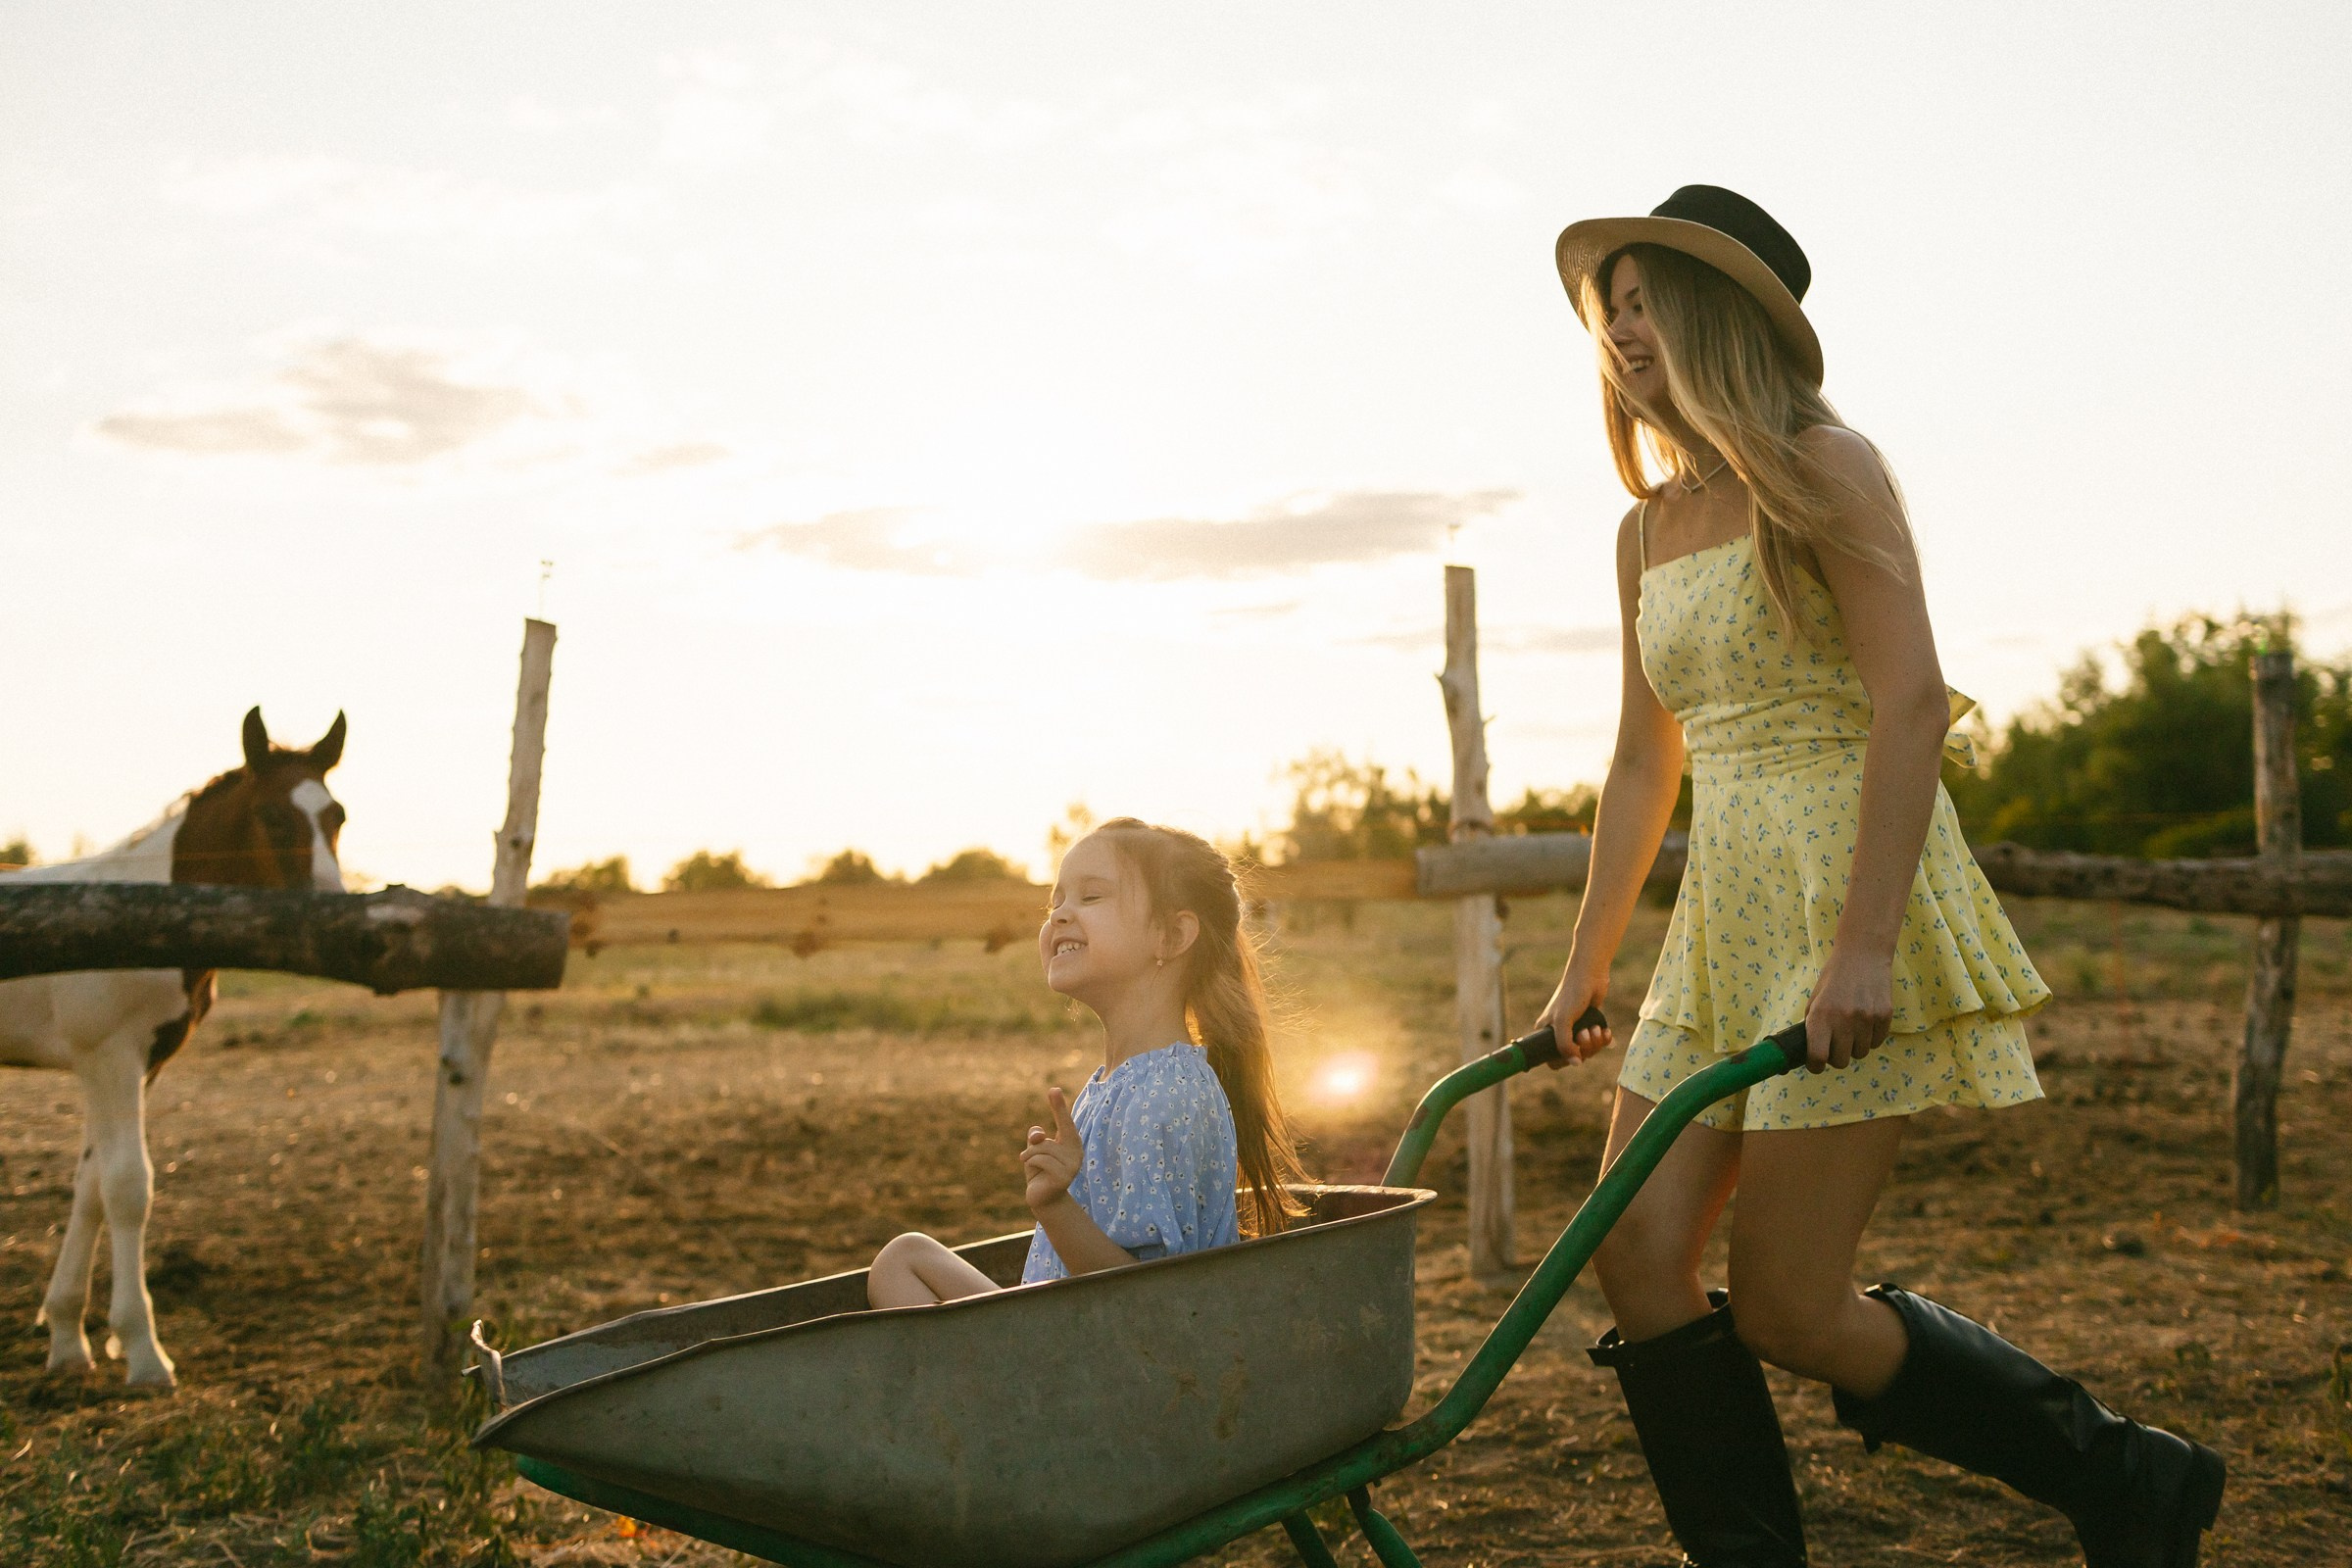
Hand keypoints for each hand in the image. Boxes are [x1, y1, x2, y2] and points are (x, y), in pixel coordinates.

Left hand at [1020, 1087, 1081, 1212]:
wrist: (1043, 1198)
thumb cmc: (1040, 1170)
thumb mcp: (1035, 1149)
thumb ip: (1037, 1137)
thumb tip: (1038, 1135)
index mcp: (1071, 1142)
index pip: (1066, 1121)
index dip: (1059, 1106)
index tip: (1053, 1089)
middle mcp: (1076, 1152)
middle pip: (1047, 1137)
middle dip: (1034, 1142)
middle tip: (1025, 1157)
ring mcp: (1072, 1165)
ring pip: (1041, 1148)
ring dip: (1030, 1156)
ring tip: (1032, 1167)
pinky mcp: (1064, 1177)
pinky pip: (1040, 1160)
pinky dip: (1031, 1163)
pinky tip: (1034, 1174)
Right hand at [1533, 962, 1612, 1066]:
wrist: (1590, 975)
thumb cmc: (1572, 995)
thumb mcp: (1563, 1021)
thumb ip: (1564, 1045)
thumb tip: (1576, 1063)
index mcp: (1546, 1032)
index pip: (1552, 1060)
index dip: (1565, 1060)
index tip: (1574, 1051)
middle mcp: (1560, 1033)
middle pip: (1574, 1057)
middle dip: (1585, 1049)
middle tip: (1586, 1033)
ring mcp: (1576, 1030)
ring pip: (1588, 1051)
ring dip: (1595, 1043)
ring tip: (1596, 1028)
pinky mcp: (1591, 1025)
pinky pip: (1599, 1043)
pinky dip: (1604, 1039)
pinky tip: (1605, 1031)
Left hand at [1803, 947, 1893, 1070]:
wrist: (1862, 956)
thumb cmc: (1834, 978)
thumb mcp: (1815, 999)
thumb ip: (1812, 1026)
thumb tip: (1810, 1053)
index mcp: (1820, 1015)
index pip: (1817, 1056)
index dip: (1815, 1065)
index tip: (1816, 1064)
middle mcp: (1843, 1019)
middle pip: (1840, 1061)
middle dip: (1836, 1057)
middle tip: (1835, 1045)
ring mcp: (1866, 1019)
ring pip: (1860, 1054)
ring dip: (1854, 1047)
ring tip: (1851, 1029)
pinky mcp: (1884, 1016)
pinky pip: (1876, 1043)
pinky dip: (1870, 1038)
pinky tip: (1865, 1022)